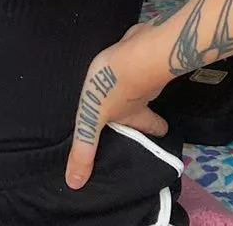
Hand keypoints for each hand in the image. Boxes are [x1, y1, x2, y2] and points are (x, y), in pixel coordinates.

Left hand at [65, 20, 169, 189]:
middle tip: (134, 114)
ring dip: (132, 88)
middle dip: (142, 110)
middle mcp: (143, 96)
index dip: (155, 133)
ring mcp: (142, 72)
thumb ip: (85, 147)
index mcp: (135, 114)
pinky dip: (129, 65)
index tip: (157, 138)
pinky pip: (134, 62)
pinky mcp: (137, 52)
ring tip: (118, 89)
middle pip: (147, 106)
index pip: (152, 129)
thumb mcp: (93, 119)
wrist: (136, 48)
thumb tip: (75, 185)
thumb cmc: (115, 85)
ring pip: (140, 84)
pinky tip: (117, 62)